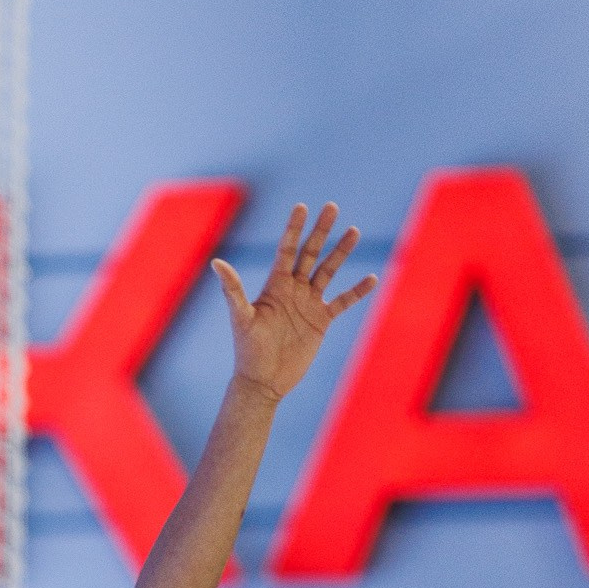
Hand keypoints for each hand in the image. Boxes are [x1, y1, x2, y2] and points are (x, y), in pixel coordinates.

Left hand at [211, 202, 375, 402]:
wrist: (264, 381)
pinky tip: (371, 278)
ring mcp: (308, 303)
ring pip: (328, 271)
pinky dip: (357, 291)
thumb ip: (232, 289)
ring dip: (341, 252)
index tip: (301, 207)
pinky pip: (343, 302)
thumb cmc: (248, 350)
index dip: (293, 229)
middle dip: (320, 231)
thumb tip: (217, 262)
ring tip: (354, 231)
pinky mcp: (321, 321)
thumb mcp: (241, 318)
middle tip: (331, 207)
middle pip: (310, 253)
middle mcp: (293, 289)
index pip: (286, 250)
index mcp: (274, 285)